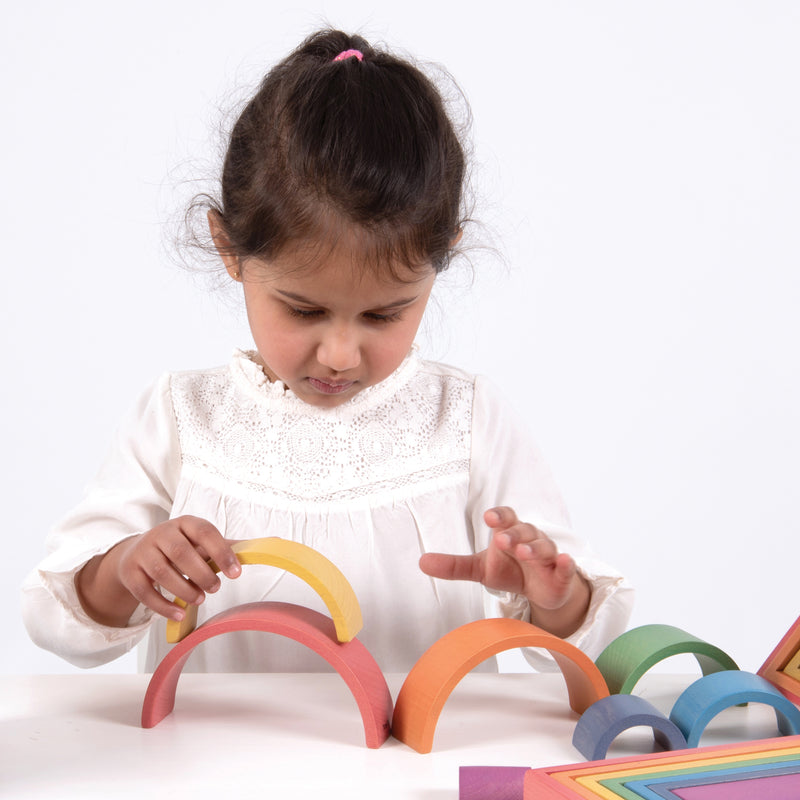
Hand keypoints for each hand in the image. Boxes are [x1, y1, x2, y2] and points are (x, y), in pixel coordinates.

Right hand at [77, 516, 241, 625]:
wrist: (138, 552)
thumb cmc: (181, 548)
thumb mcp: (202, 542)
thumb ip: (231, 546)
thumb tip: (272, 544)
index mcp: (185, 523)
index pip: (205, 532)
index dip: (222, 552)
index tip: (236, 573)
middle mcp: (162, 533)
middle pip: (181, 552)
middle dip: (201, 573)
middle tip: (216, 588)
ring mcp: (143, 552)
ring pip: (161, 572)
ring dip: (183, 589)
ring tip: (200, 598)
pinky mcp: (130, 572)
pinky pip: (144, 592)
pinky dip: (163, 606)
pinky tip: (179, 614)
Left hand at [418, 506, 589, 636]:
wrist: (540, 590)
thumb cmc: (509, 569)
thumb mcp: (480, 569)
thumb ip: (454, 565)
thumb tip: (421, 562)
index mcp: (510, 532)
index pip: (506, 517)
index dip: (499, 516)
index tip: (489, 517)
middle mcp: (530, 539)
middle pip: (524, 531)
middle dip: (514, 535)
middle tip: (502, 539)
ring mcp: (548, 556)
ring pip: (544, 547)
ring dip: (534, 548)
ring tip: (524, 552)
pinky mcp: (562, 574)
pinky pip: (566, 567)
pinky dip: (566, 564)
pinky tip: (565, 561)